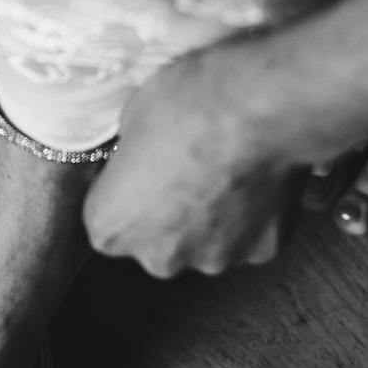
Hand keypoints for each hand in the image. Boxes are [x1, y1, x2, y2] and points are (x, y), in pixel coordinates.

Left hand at [82, 42, 304, 276]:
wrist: (257, 110)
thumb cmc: (184, 107)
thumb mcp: (131, 116)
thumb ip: (131, 154)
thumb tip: (143, 155)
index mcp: (111, 229)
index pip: (107, 218)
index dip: (124, 188)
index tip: (141, 165)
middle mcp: (158, 259)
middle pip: (157, 241)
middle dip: (167, 212)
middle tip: (187, 167)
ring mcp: (212, 260)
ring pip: (205, 241)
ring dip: (211, 216)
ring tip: (227, 170)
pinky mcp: (260, 253)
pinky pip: (249, 235)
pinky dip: (252, 214)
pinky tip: (256, 178)